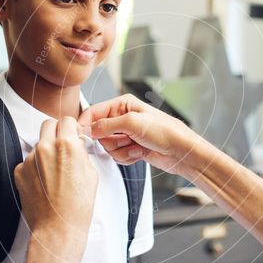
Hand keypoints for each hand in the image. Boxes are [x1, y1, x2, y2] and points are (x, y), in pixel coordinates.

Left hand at [13, 117, 97, 262]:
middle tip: (63, 147)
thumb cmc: (78, 206)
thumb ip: (81, 153)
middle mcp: (45, 148)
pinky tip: (44, 183)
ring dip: (46, 152)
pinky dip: (35, 168)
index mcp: (66, 146)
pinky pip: (28, 161)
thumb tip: (76, 145)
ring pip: (38, 144)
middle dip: (56, 132)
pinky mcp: (19, 172)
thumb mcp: (91, 175)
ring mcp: (29, 160)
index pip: (66, 120)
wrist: (58, 228)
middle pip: (48, 125)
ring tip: (55, 173)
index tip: (73, 136)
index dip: (72, 128)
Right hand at [77, 94, 201, 176]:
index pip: (94, 112)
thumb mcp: (133, 123)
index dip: (86, 124)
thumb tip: (87, 128)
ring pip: (108, 146)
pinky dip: (127, 157)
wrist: (182, 152)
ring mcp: (127, 134)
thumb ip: (107, 125)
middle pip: (99, 133)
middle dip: (111, 141)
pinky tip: (140, 153)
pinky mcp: (131, 148)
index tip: (81, 136)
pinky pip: (117, 156)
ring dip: (121, 150)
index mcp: (123, 104)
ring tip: (137, 146)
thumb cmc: (166, 132)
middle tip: (126, 140)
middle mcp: (123, 118)